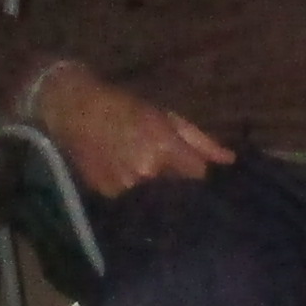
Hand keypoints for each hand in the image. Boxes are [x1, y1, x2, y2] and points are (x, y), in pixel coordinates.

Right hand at [32, 61, 234, 202]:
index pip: (198, 173)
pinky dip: (128, 188)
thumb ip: (200, 141)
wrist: (75, 110)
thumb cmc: (125, 107)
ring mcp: (126, 185)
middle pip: (175, 186)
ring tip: (133, 163)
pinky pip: (130, 197)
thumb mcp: (166, 117)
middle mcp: (147, 171)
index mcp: (164, 147)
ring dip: (149, 184)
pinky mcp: (108, 194)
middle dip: (171, 176)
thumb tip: (230, 160)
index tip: (187, 162)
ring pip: (152, 194)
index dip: (194, 168)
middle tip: (156, 159)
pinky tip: (117, 170)